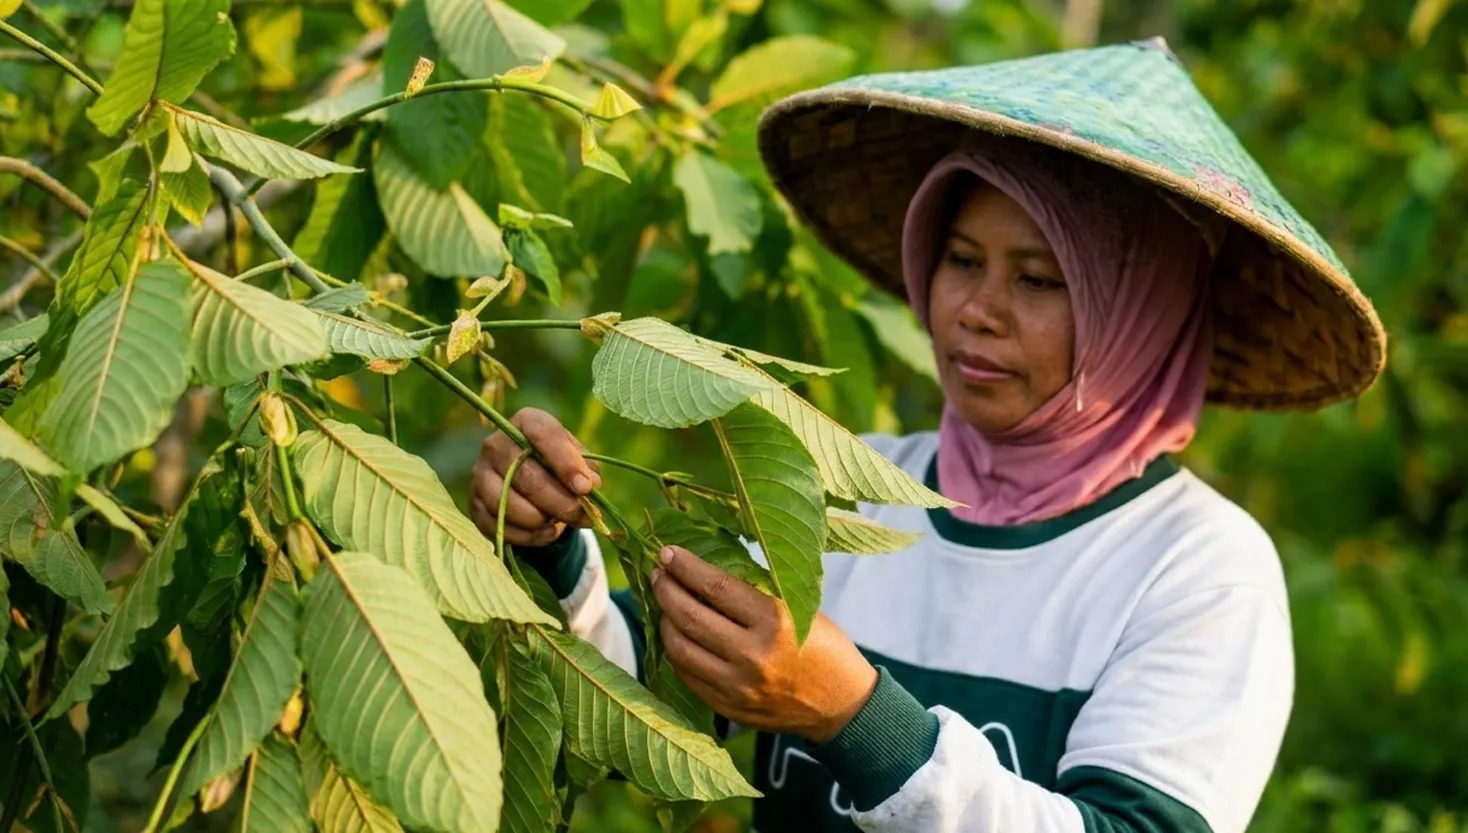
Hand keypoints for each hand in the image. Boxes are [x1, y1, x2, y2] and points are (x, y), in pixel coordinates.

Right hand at [469, 408, 601, 546]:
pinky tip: (545, 532)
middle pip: (526, 475)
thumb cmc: (560, 467)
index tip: (585, 487)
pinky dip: (528, 536)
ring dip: (541, 519)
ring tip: (558, 521)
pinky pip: (500, 526)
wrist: (531, 486)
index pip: (543, 434)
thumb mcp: (579, 461)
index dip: (565, 462)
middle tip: (581, 515)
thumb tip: (587, 488)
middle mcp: (496, 443)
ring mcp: (480, 474)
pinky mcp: (474, 504)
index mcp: (526, 422)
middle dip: (559, 501)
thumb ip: (587, 471)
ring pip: (508, 504)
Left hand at [652, 546, 877, 743]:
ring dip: (665, 621)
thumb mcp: (799, 610)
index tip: (667, 552)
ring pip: (681, 649)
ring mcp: (738, 686)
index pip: (716, 587)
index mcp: (775, 621)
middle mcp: (753, 655)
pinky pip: (688, 676)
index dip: (685, 567)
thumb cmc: (824, 647)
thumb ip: (754, 595)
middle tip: (657, 574)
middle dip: (666, 590)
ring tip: (664, 604)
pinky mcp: (729, 708)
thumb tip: (704, 572)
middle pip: (690, 616)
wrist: (842, 705)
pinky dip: (677, 653)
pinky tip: (678, 636)